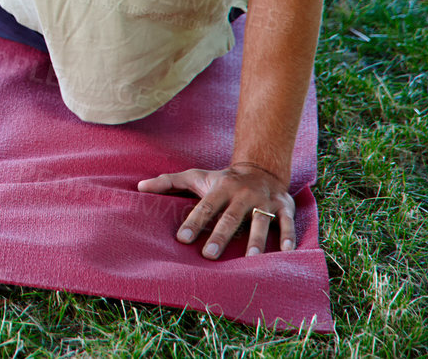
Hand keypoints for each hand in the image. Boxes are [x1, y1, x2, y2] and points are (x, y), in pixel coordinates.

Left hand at [137, 161, 295, 258]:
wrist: (261, 168)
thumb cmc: (222, 179)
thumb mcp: (196, 176)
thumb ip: (168, 182)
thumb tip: (139, 187)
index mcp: (221, 188)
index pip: (205, 207)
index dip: (194, 222)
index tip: (182, 239)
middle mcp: (243, 195)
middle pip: (231, 217)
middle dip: (220, 236)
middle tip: (208, 255)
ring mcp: (264, 201)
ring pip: (261, 222)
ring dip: (257, 240)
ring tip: (250, 259)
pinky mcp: (284, 207)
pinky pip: (287, 223)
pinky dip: (288, 236)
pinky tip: (285, 252)